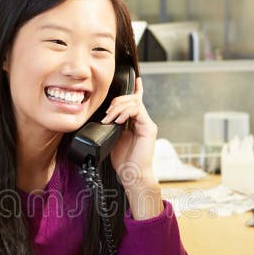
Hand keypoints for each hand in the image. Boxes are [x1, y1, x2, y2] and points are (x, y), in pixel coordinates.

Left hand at [101, 77, 162, 218]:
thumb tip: (104, 117)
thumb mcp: (113, 138)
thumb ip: (112, 126)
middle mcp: (143, 121)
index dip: (136, 90)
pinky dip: (126, 112)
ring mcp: (147, 123)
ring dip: (118, 108)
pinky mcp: (149, 128)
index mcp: (135, 123)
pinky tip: (118, 120)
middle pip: (131, 99)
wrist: (132, 174)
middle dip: (116, 102)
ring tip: (109, 119)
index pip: (136, 102)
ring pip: (134, 103)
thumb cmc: (123, 160)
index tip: (135, 80)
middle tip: (106, 114)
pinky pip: (138, 110)